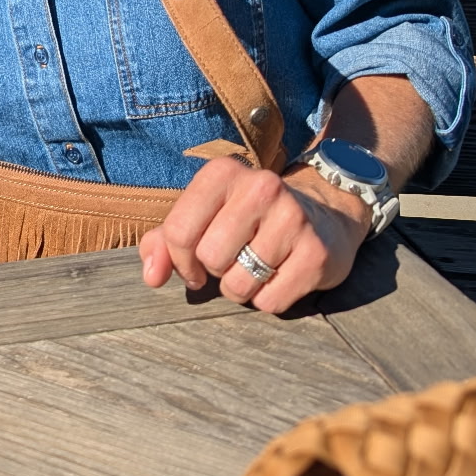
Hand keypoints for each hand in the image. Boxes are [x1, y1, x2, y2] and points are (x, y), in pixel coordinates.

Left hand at [139, 155, 370, 313]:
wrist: (323, 216)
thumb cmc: (247, 220)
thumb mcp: (202, 217)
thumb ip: (163, 242)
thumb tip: (152, 276)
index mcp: (223, 173)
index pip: (178, 231)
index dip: (180, 260)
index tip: (194, 265)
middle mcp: (261, 186)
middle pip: (210, 259)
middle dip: (216, 270)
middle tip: (235, 258)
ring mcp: (293, 217)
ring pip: (239, 285)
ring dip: (241, 288)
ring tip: (258, 266)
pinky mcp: (317, 252)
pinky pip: (270, 302)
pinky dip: (269, 299)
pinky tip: (282, 275)